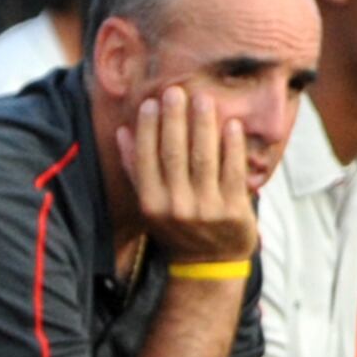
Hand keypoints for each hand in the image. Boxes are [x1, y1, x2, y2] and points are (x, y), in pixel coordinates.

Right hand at [112, 84, 258, 264]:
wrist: (207, 265)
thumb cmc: (176, 226)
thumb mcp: (149, 203)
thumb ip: (136, 168)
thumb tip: (121, 131)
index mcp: (151, 203)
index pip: (147, 158)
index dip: (149, 128)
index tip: (152, 102)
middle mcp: (176, 206)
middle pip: (174, 153)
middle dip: (175, 118)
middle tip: (177, 91)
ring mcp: (206, 209)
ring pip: (203, 157)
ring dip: (203, 125)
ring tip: (204, 99)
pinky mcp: (234, 211)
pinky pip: (232, 170)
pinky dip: (232, 145)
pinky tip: (231, 124)